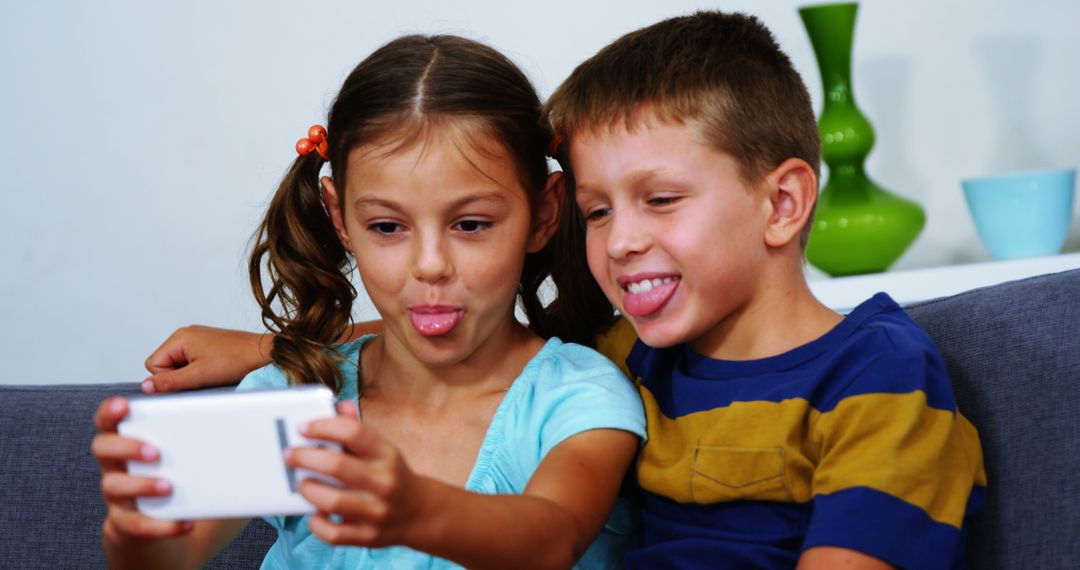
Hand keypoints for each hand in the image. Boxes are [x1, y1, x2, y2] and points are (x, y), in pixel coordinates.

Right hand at [92, 397, 193, 540]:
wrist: (160, 528)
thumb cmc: (175, 479)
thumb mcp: (183, 455)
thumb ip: (201, 435)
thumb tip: (247, 414)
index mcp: (127, 442)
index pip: (108, 420)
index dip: (110, 410)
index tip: (124, 405)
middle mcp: (115, 466)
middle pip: (102, 448)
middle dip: (127, 446)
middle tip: (156, 452)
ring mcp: (117, 496)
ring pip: (113, 486)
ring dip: (141, 485)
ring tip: (169, 487)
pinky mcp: (125, 523)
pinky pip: (137, 525)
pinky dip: (162, 525)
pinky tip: (186, 523)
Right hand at [143, 325, 269, 392]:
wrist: (263, 354)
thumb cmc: (236, 359)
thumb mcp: (199, 375)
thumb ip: (170, 382)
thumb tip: (147, 386)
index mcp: (179, 337)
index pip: (153, 364)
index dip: (167, 378)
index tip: (189, 379)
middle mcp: (186, 335)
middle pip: (165, 364)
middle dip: (180, 376)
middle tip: (202, 377)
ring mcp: (198, 339)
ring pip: (180, 365)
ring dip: (191, 374)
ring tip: (212, 373)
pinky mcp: (208, 346)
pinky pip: (193, 362)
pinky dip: (201, 370)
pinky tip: (216, 370)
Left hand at [286, 402, 426, 547]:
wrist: (418, 513)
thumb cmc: (391, 475)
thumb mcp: (382, 449)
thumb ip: (359, 429)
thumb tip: (340, 406)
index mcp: (387, 455)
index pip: (354, 432)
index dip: (324, 426)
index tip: (303, 428)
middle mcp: (384, 482)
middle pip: (336, 466)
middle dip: (304, 457)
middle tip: (289, 455)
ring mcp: (376, 511)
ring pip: (332, 501)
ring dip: (308, 489)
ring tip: (300, 482)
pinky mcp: (367, 536)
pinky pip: (333, 533)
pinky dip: (317, 523)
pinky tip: (315, 512)